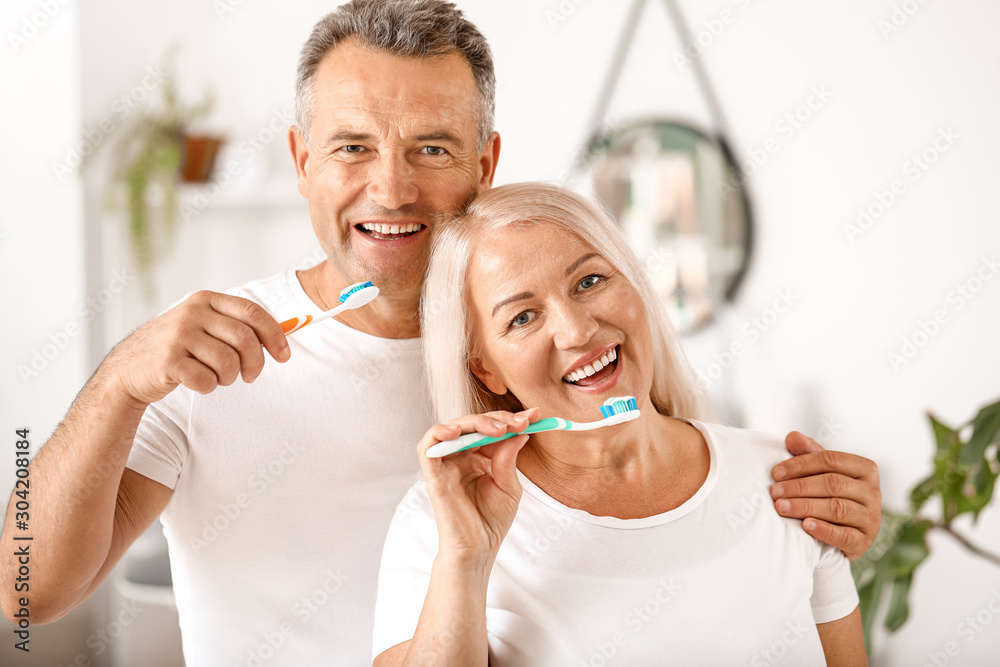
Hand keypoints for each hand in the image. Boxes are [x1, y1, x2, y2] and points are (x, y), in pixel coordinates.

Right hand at [107, 291, 290, 405]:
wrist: (128, 369)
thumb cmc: (177, 350)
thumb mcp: (203, 327)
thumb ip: (236, 326)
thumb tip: (286, 330)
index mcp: (206, 301)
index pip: (253, 313)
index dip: (275, 336)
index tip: (284, 356)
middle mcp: (192, 313)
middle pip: (246, 339)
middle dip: (256, 364)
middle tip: (250, 376)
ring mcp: (178, 335)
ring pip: (229, 363)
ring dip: (229, 378)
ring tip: (217, 378)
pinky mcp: (168, 360)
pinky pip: (207, 380)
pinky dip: (208, 387)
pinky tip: (196, 382)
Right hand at [417, 408, 540, 563]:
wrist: (478, 550)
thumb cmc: (491, 521)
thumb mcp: (509, 485)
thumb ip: (508, 458)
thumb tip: (519, 431)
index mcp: (478, 457)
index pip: (491, 429)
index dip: (511, 420)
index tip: (536, 415)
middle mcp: (460, 456)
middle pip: (473, 424)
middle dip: (498, 419)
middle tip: (519, 422)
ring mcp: (446, 463)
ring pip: (453, 428)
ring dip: (475, 422)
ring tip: (498, 429)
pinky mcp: (433, 474)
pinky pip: (428, 445)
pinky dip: (439, 433)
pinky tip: (457, 432)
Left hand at [770, 432, 880, 560]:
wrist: (843, 533)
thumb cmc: (831, 495)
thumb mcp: (822, 471)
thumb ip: (808, 452)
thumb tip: (792, 437)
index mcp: (865, 468)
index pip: (831, 460)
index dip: (801, 464)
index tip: (776, 472)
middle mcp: (872, 492)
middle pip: (833, 484)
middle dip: (799, 486)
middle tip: (774, 491)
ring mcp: (871, 518)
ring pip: (837, 508)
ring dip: (805, 506)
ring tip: (781, 507)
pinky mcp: (864, 541)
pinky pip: (844, 535)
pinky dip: (824, 530)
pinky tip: (805, 526)